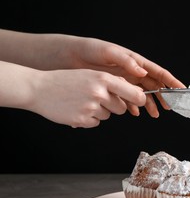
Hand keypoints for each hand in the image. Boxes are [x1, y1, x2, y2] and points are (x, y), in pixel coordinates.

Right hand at [31, 68, 146, 127]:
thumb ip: (112, 83)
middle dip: (114, 105)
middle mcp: (99, 93)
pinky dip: (89, 118)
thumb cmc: (66, 80)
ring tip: (82, 101)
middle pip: (121, 108)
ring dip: (100, 111)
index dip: (140, 99)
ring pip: (108, 115)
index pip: (133, 93)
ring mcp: (90, 107)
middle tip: (98, 98)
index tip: (142, 101)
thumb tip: (135, 92)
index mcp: (103, 79)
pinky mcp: (82, 120)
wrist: (38, 88)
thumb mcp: (90, 75)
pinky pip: (96, 122)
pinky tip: (76, 109)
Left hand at [65, 36, 185, 117]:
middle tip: (169, 107)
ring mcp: (125, 80)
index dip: (171, 81)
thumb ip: (126, 61)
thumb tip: (142, 72)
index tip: (181, 90)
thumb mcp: (109, 52)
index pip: (158, 72)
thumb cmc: (90, 50)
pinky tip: (135, 112)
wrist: (71, 56)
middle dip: (163, 96)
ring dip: (150, 103)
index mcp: (136, 62)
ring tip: (154, 114)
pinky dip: (133, 106)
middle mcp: (133, 71)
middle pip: (154, 85)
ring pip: (143, 93)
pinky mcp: (115, 87)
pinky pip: (128, 98)